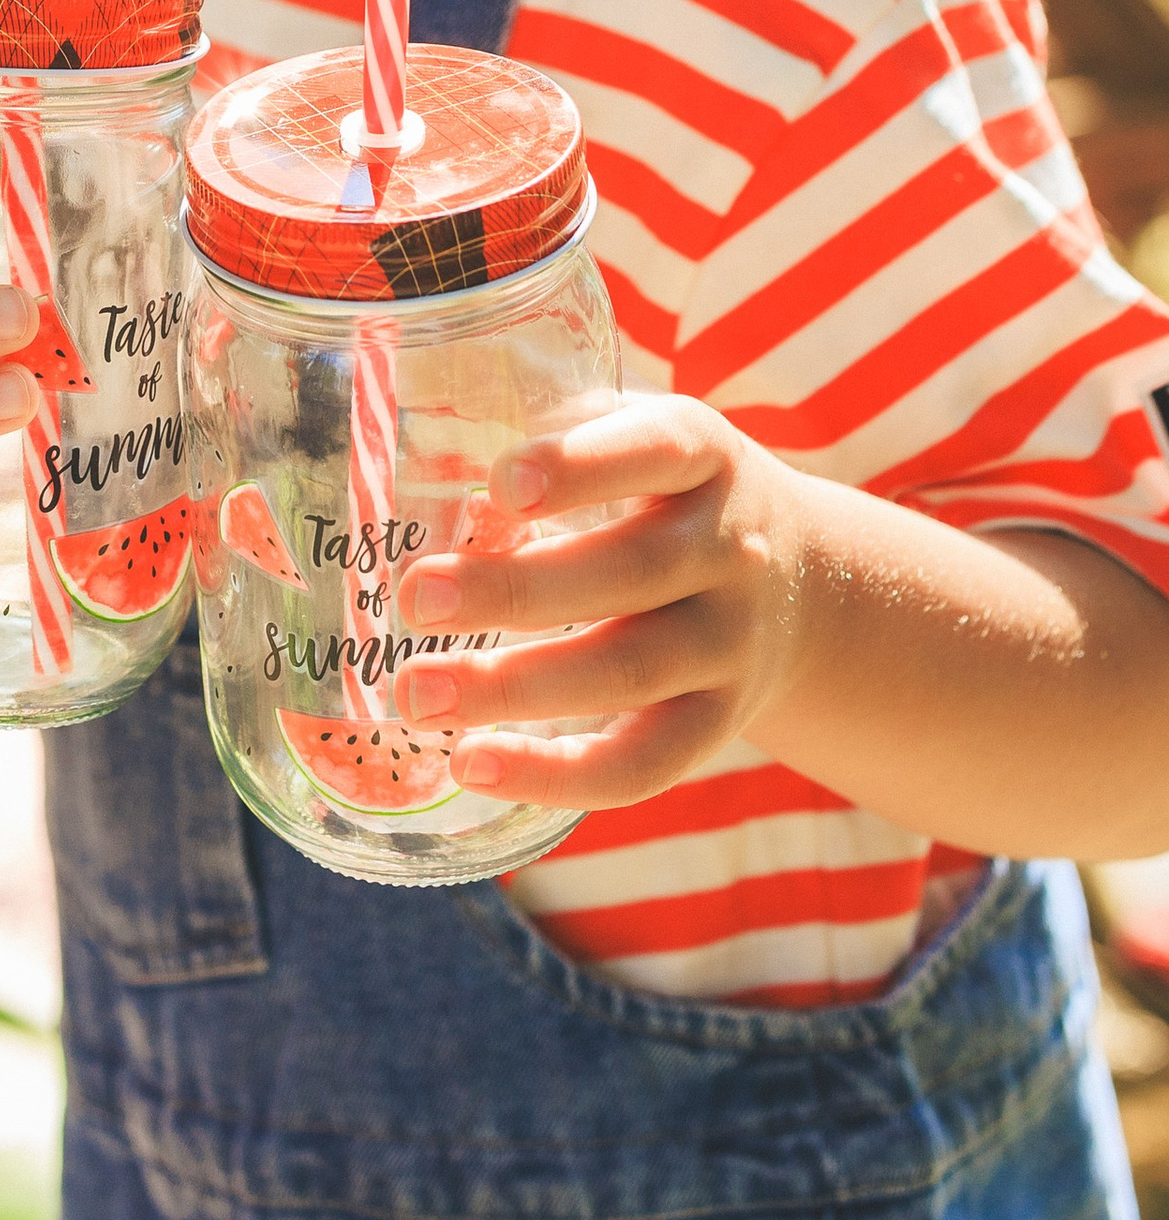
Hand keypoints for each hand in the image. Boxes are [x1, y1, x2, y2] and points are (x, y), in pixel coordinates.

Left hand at [390, 398, 817, 808]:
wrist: (804, 585)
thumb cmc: (666, 497)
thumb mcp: (634, 445)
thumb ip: (553, 453)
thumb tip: (434, 489)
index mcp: (704, 456)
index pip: (656, 449)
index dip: (581, 465)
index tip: (500, 484)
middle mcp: (731, 547)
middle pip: (630, 571)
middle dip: (514, 590)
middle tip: (414, 599)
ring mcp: (730, 643)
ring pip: (629, 671)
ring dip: (514, 687)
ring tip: (416, 694)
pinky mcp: (718, 725)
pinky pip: (642, 764)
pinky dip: (555, 774)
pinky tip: (469, 765)